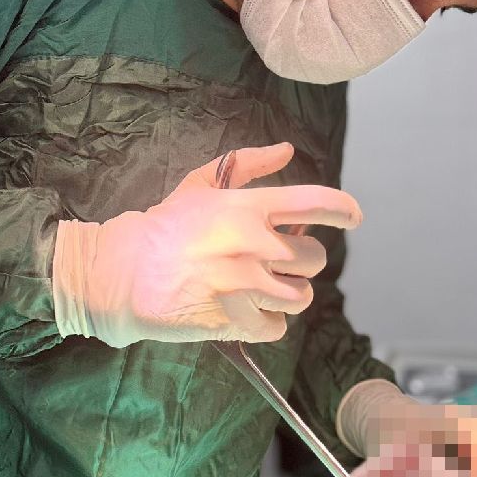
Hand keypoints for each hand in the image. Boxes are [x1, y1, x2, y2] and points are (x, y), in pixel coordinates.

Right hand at [52, 142, 360, 347]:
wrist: (123, 273)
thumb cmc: (163, 227)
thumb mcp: (200, 186)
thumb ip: (246, 164)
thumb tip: (287, 149)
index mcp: (246, 208)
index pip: (314, 203)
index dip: (343, 209)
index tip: (353, 217)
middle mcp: (252, 246)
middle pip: (314, 258)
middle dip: (299, 262)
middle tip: (272, 262)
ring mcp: (245, 286)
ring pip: (301, 297)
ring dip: (286, 294)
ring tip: (258, 289)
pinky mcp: (235, 321)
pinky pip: (278, 327)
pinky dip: (266, 323)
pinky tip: (244, 311)